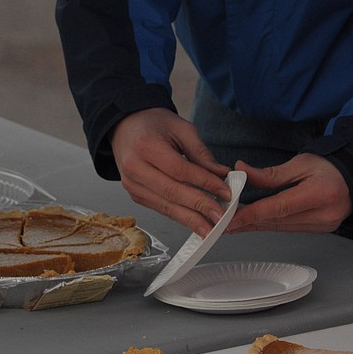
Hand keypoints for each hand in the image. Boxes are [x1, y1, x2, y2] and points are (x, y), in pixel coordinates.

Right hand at [110, 108, 231, 235]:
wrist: (126, 128)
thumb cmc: (154, 124)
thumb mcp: (181, 128)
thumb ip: (201, 152)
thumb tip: (221, 174)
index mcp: (146, 146)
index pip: (180, 170)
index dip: (205, 183)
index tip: (226, 192)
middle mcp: (135, 168)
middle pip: (172, 192)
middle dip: (199, 207)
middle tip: (220, 217)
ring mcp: (132, 185)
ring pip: (165, 206)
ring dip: (190, 219)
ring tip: (211, 229)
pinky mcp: (135, 195)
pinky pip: (161, 208)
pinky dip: (180, 216)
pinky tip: (196, 222)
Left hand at [226, 155, 351, 233]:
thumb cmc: (332, 167)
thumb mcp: (301, 163)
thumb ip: (270, 173)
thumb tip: (241, 171)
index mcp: (320, 194)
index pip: (279, 208)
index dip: (252, 214)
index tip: (231, 219)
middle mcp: (322, 215)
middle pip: (276, 221)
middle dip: (247, 221)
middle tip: (222, 221)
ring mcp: (322, 226)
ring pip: (280, 228)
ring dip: (255, 225)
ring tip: (231, 223)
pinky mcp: (317, 230)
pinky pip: (287, 228)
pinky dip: (269, 224)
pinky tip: (253, 223)